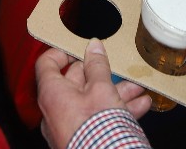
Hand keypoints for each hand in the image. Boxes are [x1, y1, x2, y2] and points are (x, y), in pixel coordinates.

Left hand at [37, 40, 151, 148]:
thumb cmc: (97, 127)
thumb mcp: (102, 88)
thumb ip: (97, 65)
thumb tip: (94, 46)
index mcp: (52, 92)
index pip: (47, 64)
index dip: (62, 52)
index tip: (79, 48)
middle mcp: (54, 110)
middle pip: (75, 83)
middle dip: (101, 75)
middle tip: (119, 70)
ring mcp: (66, 126)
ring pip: (90, 102)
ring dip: (114, 93)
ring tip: (136, 90)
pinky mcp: (80, 138)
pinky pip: (94, 119)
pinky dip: (113, 111)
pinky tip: (138, 107)